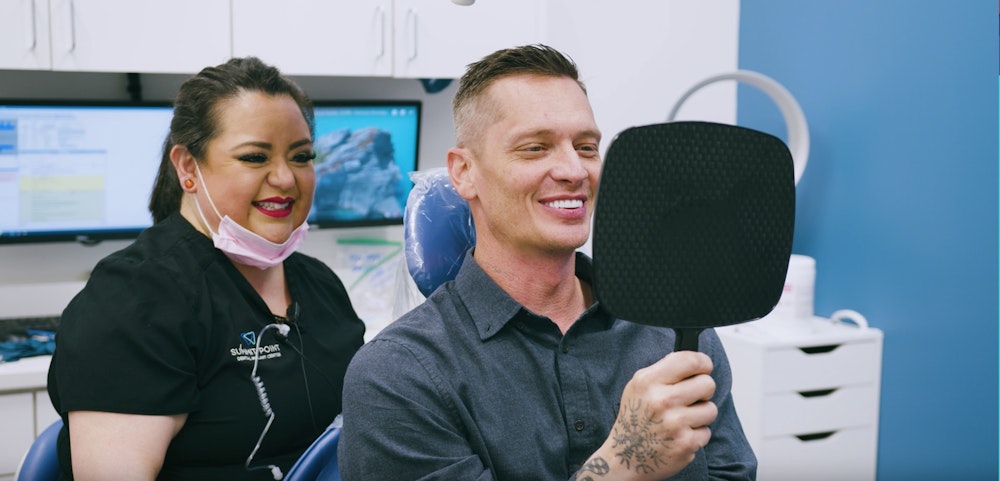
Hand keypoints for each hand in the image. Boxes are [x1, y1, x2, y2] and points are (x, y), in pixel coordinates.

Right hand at [576, 351, 716, 480]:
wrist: (626, 456)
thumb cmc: (635, 419)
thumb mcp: (638, 387)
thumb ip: (663, 371)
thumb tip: (692, 361)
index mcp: (648, 381)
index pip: (690, 361)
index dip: (703, 363)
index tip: (704, 368)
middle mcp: (661, 400)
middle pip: (707, 384)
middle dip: (703, 391)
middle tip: (692, 398)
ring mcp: (675, 423)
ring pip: (711, 409)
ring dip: (701, 415)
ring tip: (684, 419)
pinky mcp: (685, 443)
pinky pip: (706, 431)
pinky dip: (697, 434)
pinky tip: (680, 435)